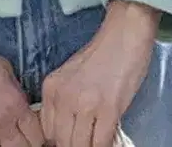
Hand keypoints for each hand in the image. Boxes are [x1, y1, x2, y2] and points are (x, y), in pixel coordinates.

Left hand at [38, 0, 159, 146]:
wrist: (124, 35)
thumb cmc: (101, 55)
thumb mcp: (70, 76)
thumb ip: (63, 101)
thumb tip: (64, 131)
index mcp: (51, 87)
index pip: (47, 131)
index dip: (60, 140)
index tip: (72, 138)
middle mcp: (63, 96)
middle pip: (62, 141)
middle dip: (74, 145)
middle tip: (86, 139)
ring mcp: (85, 104)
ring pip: (80, 146)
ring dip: (89, 146)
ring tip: (96, 139)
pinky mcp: (108, 109)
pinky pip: (101, 143)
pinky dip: (105, 146)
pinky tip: (109, 139)